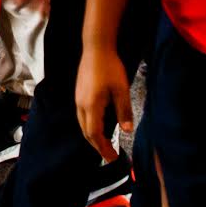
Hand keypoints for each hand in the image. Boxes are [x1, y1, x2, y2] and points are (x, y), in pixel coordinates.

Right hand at [74, 46, 132, 161]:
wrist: (96, 48)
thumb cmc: (110, 67)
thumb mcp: (121, 90)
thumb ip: (124, 111)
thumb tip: (127, 131)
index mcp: (91, 106)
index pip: (95, 134)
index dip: (103, 148)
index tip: (113, 158)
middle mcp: (81, 105)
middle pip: (86, 132)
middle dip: (98, 146)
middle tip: (110, 155)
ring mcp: (78, 99)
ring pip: (83, 125)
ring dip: (93, 137)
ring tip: (105, 144)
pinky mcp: (79, 94)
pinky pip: (82, 117)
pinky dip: (90, 127)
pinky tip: (100, 126)